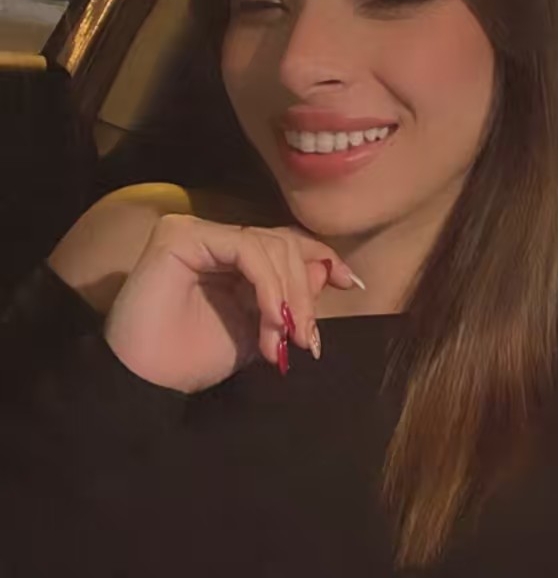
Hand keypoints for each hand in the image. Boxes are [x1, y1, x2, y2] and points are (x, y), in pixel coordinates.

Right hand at [105, 215, 359, 393]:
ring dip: (287, 296)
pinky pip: (246, 249)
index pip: (284, 244)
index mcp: (230, 258)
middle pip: (282, 244)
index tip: (352, 283)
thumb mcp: (260, 327)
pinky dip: (269, 285)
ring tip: (287, 339)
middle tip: (308, 339)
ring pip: (269, 245)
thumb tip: (326, 269)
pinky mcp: (183, 235)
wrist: (146, 384)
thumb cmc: (195, 359)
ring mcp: (197, 232)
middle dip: (304, 292)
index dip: (320, 258)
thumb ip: (290, 297)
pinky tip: (273, 317)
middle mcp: (214, 238)